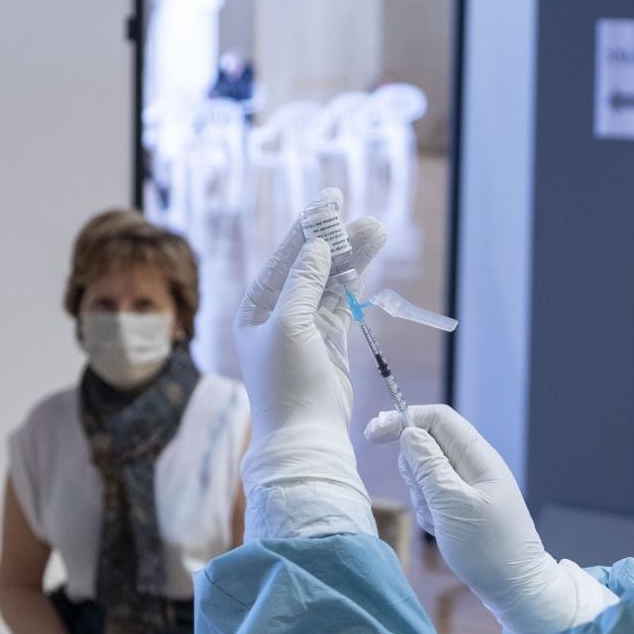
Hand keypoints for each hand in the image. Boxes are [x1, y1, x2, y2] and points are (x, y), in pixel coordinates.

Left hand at [234, 189, 385, 502]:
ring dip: (353, 259)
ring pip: (331, 283)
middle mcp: (278, 314)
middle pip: (311, 266)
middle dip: (336, 240)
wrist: (305, 435)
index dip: (308, 227)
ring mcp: (306, 328)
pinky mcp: (330, 343)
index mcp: (256, 309)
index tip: (329, 199)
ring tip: (378, 230)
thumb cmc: (286, 383)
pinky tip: (366, 261)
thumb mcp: (288, 325)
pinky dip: (354, 283)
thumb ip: (303, 282)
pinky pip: (342, 303)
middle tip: (361, 214)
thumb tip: (317, 245)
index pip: (284, 257)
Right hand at [365, 405, 618, 633]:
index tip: (372, 436)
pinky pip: (433, 497)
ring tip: (440, 521)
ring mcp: (468, 486)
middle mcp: (473, 465)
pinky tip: (443, 530)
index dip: (403, 419)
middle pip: (426, 444)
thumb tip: (408, 431)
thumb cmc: (488, 547)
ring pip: (425, 473)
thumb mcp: (452, 504)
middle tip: (427, 499)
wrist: (514, 587)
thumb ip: (428, 465)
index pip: (437, 417)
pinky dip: (430, 512)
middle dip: (413, 469)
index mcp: (477, 456)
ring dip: (422, 496)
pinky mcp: (462, 506)